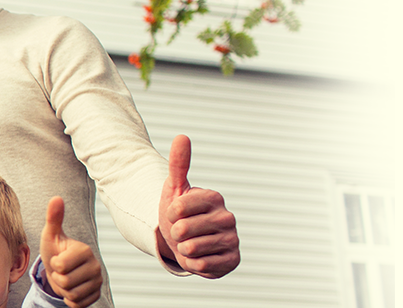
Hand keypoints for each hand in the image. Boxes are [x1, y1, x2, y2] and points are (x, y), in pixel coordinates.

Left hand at [41, 197, 103, 307]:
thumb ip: (54, 217)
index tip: (57, 259)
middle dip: (58, 279)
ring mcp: (98, 282)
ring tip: (65, 278)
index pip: (60, 266)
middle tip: (60, 271)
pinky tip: (71, 288)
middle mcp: (96, 266)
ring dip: (63, 290)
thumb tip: (56, 197)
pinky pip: (78, 305)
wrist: (60, 269)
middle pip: (66, 283)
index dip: (53, 265)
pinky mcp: (96, 295)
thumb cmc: (55, 250)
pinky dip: (70, 300)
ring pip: (72, 295)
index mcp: (85, 250)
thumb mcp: (51, 235)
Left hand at [156, 135, 239, 277]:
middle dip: (175, 234)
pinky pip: (202, 266)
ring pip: (192, 248)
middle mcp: (227, 217)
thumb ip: (178, 164)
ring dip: (184, 249)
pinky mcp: (233, 260)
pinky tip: (199, 257)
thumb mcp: (174, 189)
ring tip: (190, 244)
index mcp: (214, 197)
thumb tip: (181, 136)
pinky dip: (194, 264)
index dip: (169, 213)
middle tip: (183, 232)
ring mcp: (232, 239)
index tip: (175, 213)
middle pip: (183, 229)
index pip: (178, 207)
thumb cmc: (179, 214)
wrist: (186, 243)